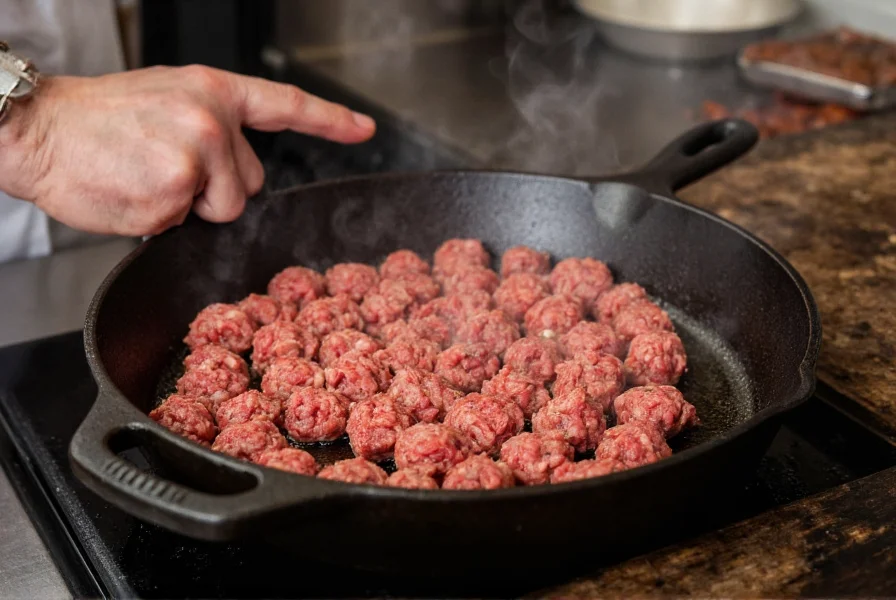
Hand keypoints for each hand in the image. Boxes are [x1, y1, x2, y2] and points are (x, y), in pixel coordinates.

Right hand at [0, 65, 375, 234]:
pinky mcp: (176, 188)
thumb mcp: (165, 101)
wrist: (39, 128)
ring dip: (189, 208)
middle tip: (163, 165)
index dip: (331, 119)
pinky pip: (184, 227)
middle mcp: (213, 118)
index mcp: (213, 91)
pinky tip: (131, 191)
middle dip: (215, 190)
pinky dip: (158, 220)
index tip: (365, 129)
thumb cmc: (96, 121)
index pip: (286, 104)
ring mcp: (197, 152)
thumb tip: (234, 172)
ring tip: (144, 176)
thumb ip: (211, 129)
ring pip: (224, 210)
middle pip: (250, 183)